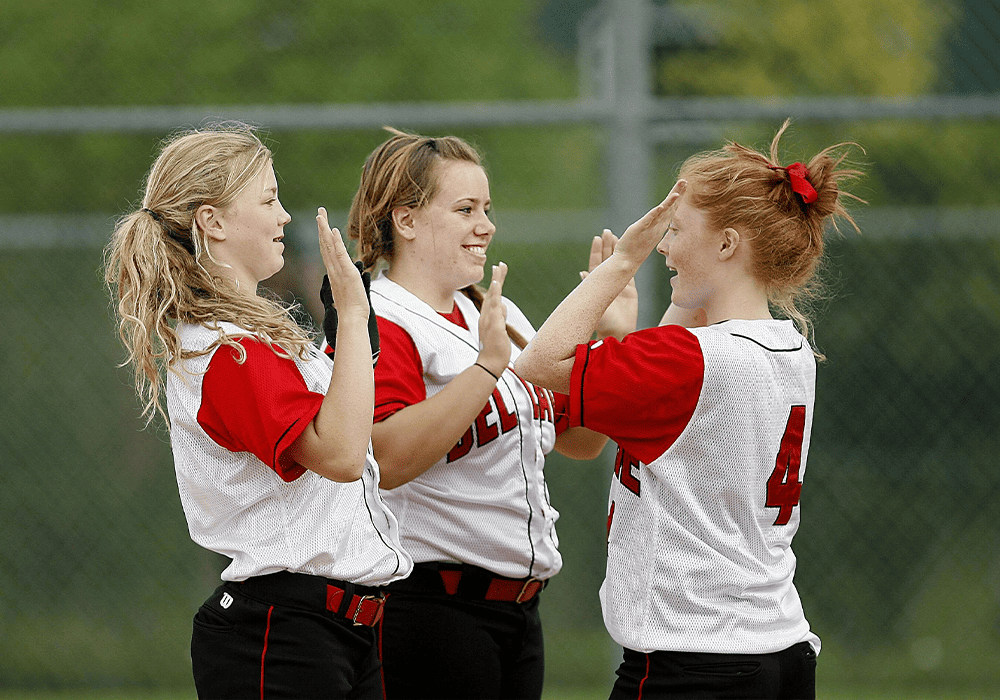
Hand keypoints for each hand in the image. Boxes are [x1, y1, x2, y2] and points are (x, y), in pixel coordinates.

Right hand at [317, 208, 379, 363]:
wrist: (352, 319)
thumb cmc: (352, 309)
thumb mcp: (349, 291)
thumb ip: (346, 283)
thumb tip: (347, 281)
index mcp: (334, 273)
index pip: (327, 251)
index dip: (324, 236)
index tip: (322, 223)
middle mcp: (333, 270)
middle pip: (325, 244)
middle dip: (322, 227)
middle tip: (319, 211)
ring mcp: (339, 271)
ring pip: (329, 247)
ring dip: (325, 230)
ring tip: (321, 215)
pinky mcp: (347, 274)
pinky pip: (340, 255)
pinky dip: (336, 243)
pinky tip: (333, 231)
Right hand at [476, 262, 510, 377]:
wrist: (490, 363)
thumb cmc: (495, 348)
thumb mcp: (498, 329)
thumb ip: (500, 316)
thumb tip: (503, 306)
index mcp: (487, 316)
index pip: (492, 296)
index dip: (496, 283)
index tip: (499, 271)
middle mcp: (486, 316)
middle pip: (492, 293)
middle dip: (496, 277)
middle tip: (500, 264)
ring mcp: (489, 320)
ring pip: (493, 297)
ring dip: (496, 282)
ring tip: (499, 268)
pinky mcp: (494, 325)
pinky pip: (495, 307)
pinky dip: (495, 295)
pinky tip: (496, 285)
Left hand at [581, 230, 636, 339]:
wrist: (617, 333)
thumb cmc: (603, 322)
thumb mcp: (593, 303)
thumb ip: (589, 287)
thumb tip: (582, 272)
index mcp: (597, 285)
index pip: (596, 263)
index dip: (597, 250)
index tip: (598, 237)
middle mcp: (607, 283)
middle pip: (607, 260)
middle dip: (607, 246)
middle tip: (607, 232)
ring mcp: (619, 286)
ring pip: (618, 264)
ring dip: (617, 252)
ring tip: (618, 237)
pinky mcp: (630, 291)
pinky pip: (630, 274)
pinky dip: (630, 263)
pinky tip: (630, 253)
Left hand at [613, 180, 686, 267]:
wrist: (626, 262)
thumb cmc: (634, 249)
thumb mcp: (646, 234)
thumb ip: (651, 226)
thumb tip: (654, 220)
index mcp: (659, 227)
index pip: (671, 209)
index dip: (677, 198)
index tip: (684, 186)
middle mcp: (657, 227)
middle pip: (670, 208)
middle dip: (678, 194)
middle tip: (685, 181)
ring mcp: (650, 228)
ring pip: (663, 212)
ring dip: (670, 201)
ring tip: (678, 190)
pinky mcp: (640, 229)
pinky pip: (649, 219)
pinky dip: (656, 212)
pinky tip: (662, 206)